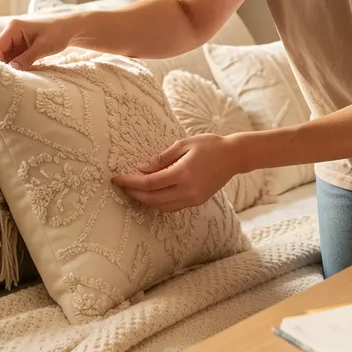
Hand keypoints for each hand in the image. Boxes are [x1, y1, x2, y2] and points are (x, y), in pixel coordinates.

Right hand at [0, 14, 77, 69]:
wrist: (72, 29)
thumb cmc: (59, 33)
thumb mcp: (43, 46)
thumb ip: (27, 58)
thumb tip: (13, 69)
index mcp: (14, 27)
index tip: (7, 74)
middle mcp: (13, 32)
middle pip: (1, 52)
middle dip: (6, 64)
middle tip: (14, 77)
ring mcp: (18, 39)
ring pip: (8, 56)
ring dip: (14, 65)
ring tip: (22, 75)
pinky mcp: (24, 46)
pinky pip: (16, 57)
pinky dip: (20, 64)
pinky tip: (27, 71)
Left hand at [114, 134, 238, 211]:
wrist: (234, 156)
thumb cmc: (209, 145)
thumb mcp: (183, 145)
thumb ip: (161, 158)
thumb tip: (141, 169)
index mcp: (183, 174)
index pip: (149, 183)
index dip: (130, 183)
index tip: (117, 179)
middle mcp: (187, 190)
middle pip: (152, 198)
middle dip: (134, 193)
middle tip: (122, 186)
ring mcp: (193, 198)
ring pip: (161, 206)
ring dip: (145, 200)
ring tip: (133, 191)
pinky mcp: (197, 201)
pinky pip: (172, 207)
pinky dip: (158, 203)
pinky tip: (151, 194)